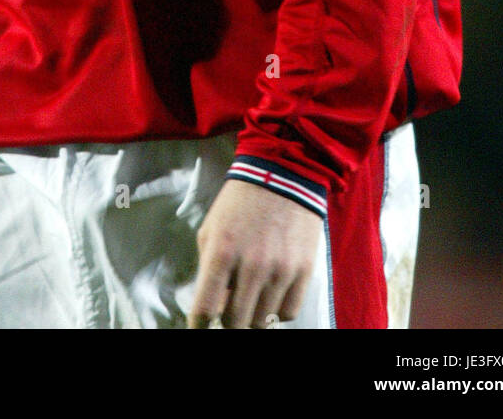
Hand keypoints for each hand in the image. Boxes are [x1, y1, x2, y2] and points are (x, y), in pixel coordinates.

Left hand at [187, 179, 321, 328]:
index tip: (200, 326)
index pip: (205, 309)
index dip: (199, 325)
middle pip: (235, 323)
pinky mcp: (303, 271)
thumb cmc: (240, 203)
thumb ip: (207, 268)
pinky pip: (288, 313)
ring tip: (250, 298)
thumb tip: (211, 304)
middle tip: (228, 311)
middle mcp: (251, 265)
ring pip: (262, 321)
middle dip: (227, 321)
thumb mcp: (211, 228)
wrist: (283, 176)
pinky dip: (277, 311)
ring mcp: (280, 270)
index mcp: (222, 251)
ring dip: (252, 316)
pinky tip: (271, 295)